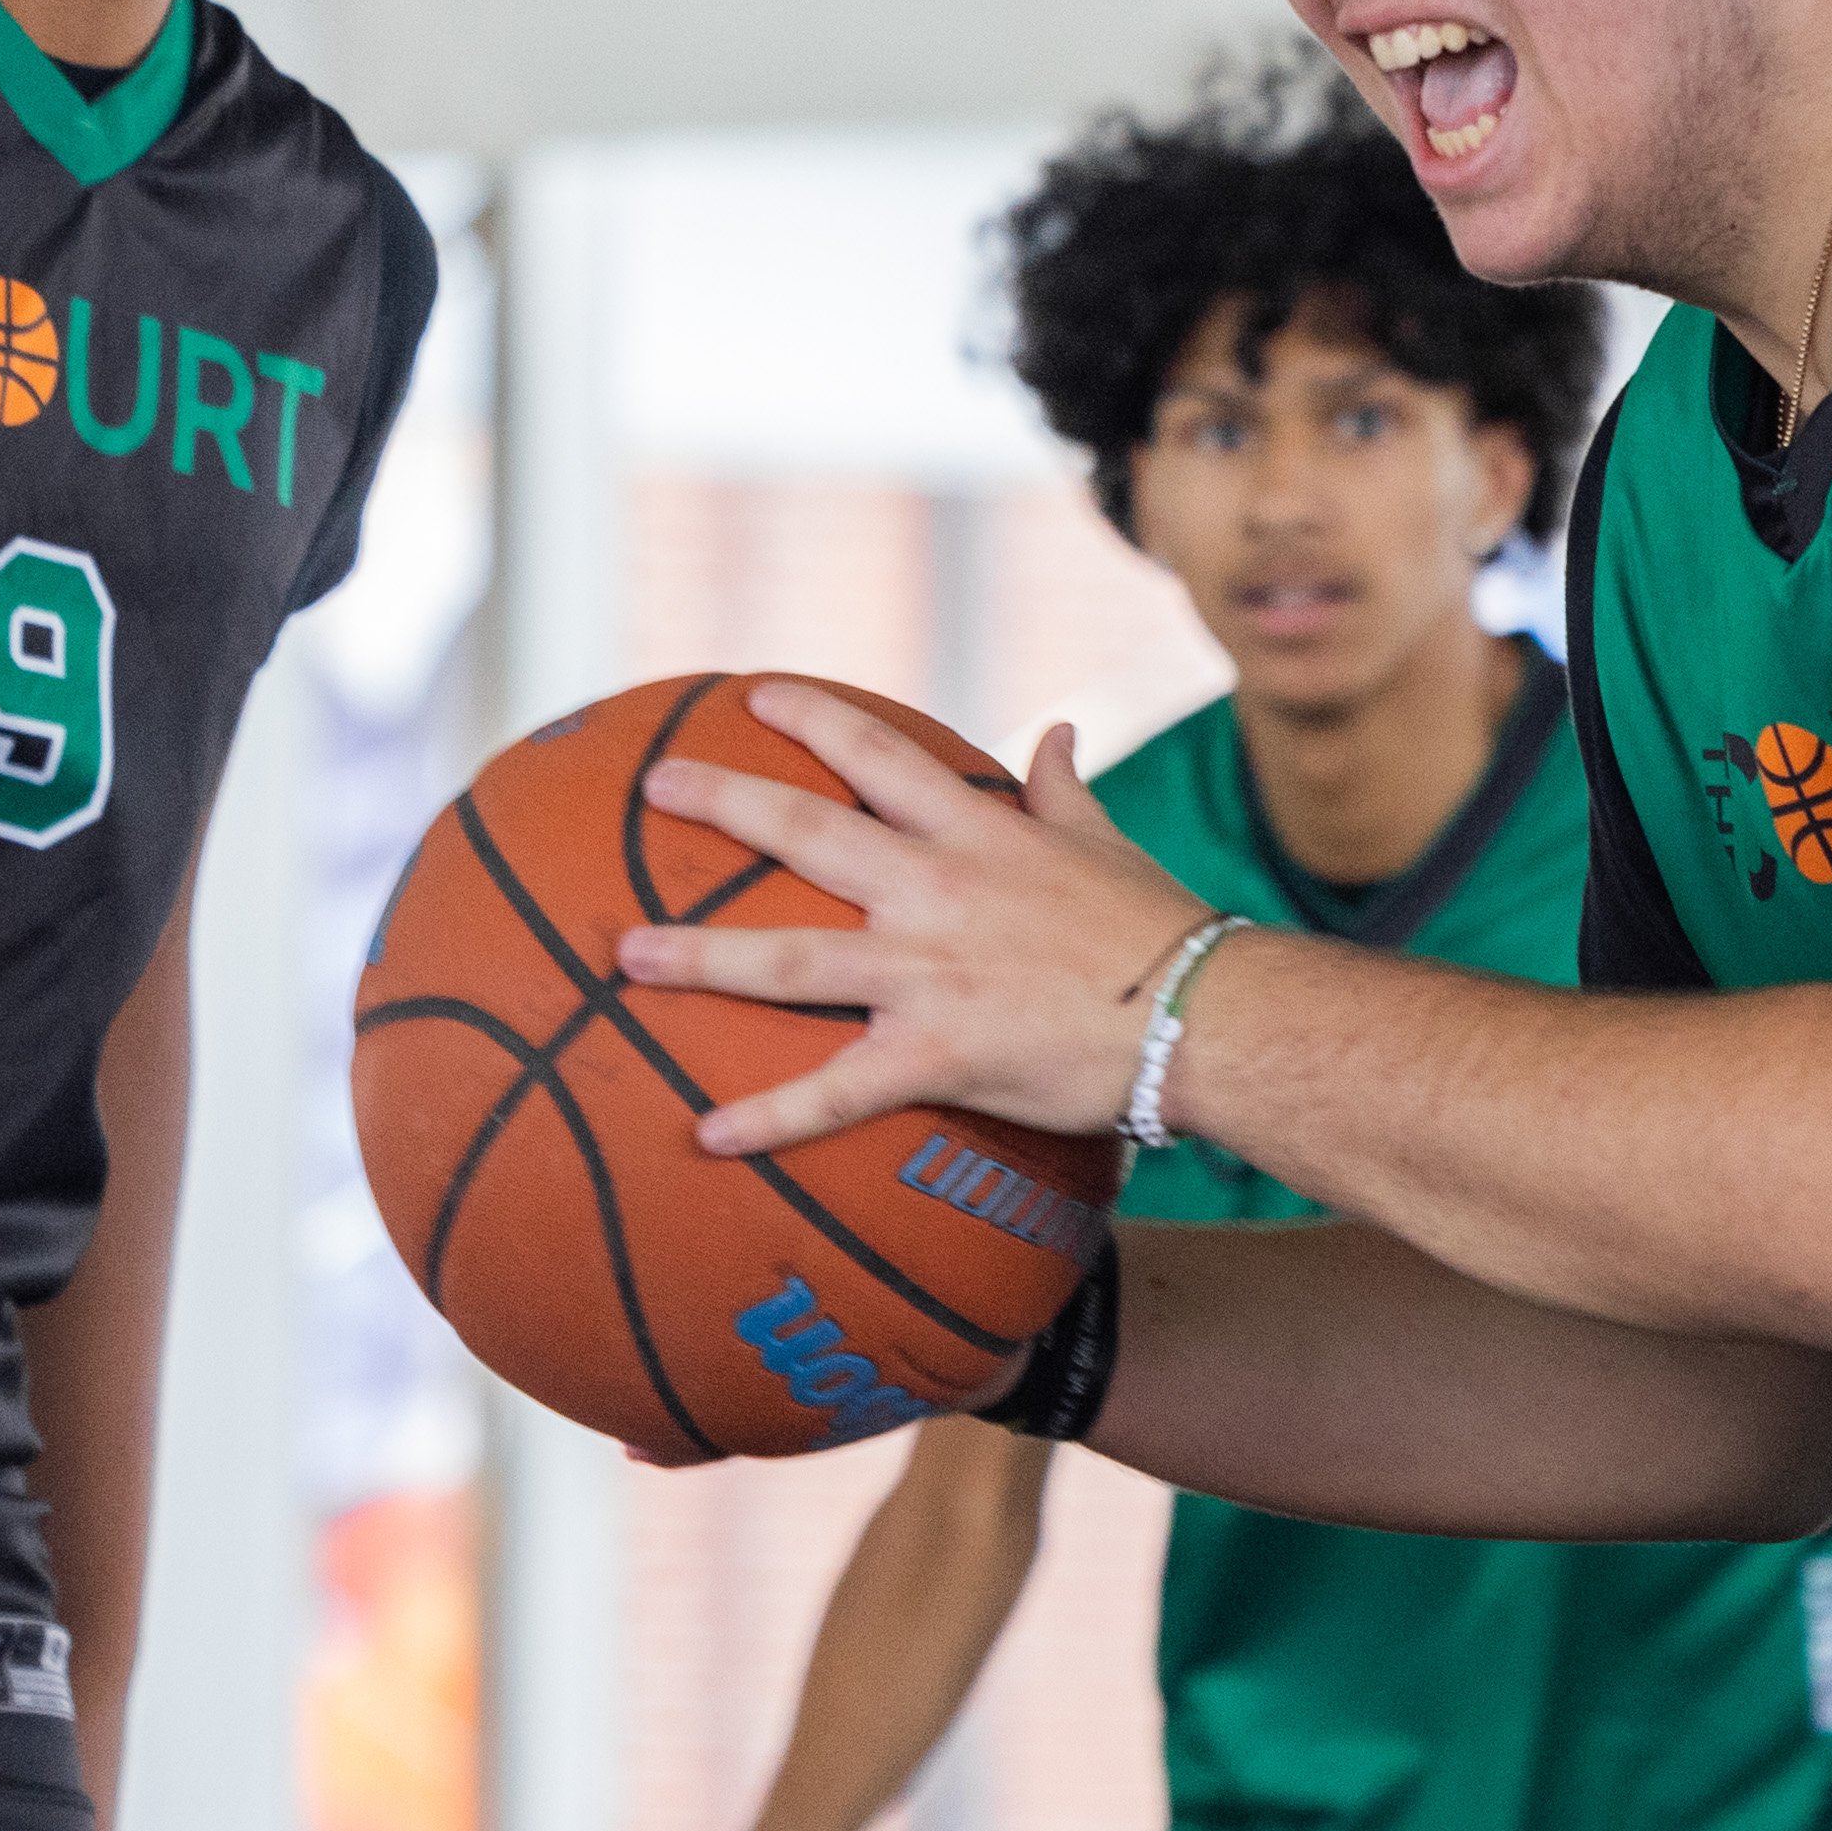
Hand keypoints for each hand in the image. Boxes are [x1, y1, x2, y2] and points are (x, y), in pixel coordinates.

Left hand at [617, 689, 1218, 1158]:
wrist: (1206, 1014)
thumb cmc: (1163, 932)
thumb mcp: (1106, 845)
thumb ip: (1063, 789)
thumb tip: (1055, 731)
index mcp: (976, 834)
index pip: (877, 754)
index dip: (811, 717)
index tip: (753, 695)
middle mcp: (936, 891)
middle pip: (806, 833)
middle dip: (721, 803)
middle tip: (653, 786)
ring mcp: (929, 974)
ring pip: (789, 958)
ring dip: (700, 955)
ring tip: (625, 955)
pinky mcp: (937, 1055)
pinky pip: (835, 1089)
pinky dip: (769, 1116)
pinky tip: (706, 1135)